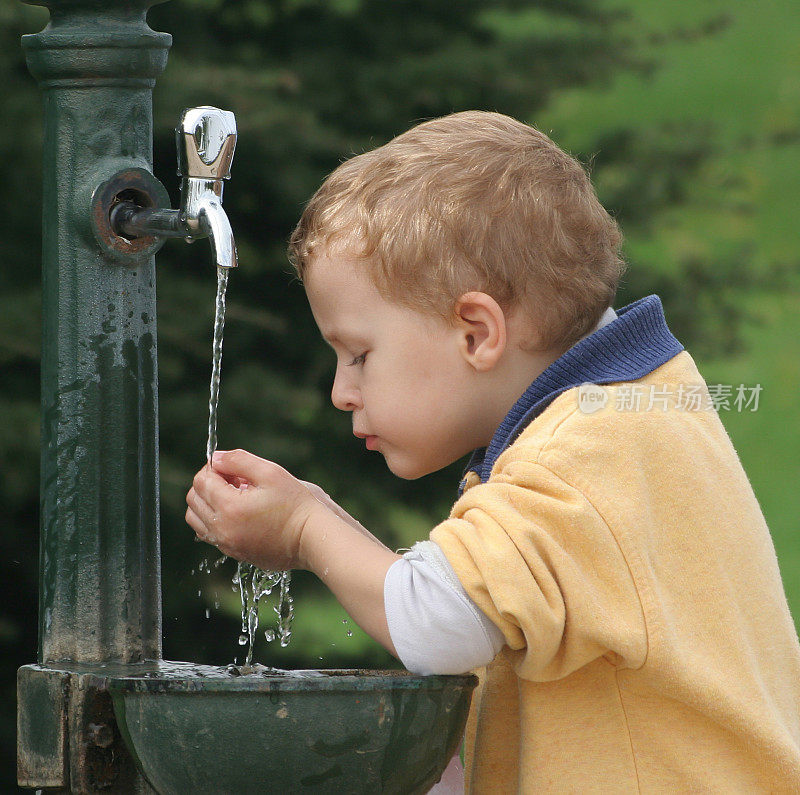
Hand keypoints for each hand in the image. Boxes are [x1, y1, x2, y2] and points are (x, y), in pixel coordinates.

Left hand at [185, 449, 318, 570]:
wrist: (311, 538)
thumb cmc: (295, 504)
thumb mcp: (271, 472)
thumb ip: (239, 460)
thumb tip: (215, 458)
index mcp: (230, 507)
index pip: (202, 481)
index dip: (214, 468)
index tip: (233, 468)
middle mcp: (222, 529)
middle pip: (194, 499)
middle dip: (208, 484)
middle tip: (234, 480)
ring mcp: (227, 544)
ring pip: (196, 519)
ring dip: (207, 503)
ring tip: (234, 497)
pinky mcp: (234, 553)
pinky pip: (210, 534)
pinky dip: (215, 520)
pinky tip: (238, 513)